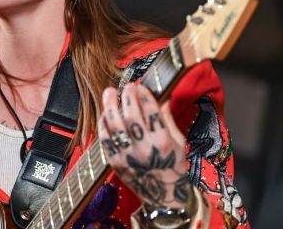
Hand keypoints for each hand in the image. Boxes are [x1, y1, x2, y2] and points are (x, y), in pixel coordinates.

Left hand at [97, 83, 192, 208]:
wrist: (164, 196)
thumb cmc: (173, 167)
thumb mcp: (178, 142)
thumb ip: (168, 119)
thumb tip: (162, 98)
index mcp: (162, 142)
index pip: (151, 112)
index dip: (144, 95)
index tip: (141, 87)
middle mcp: (144, 149)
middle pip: (131, 116)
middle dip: (127, 97)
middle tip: (126, 87)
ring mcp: (128, 156)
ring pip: (114, 126)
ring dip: (110, 106)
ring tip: (109, 93)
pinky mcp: (116, 162)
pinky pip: (105, 140)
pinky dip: (103, 125)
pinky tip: (105, 114)